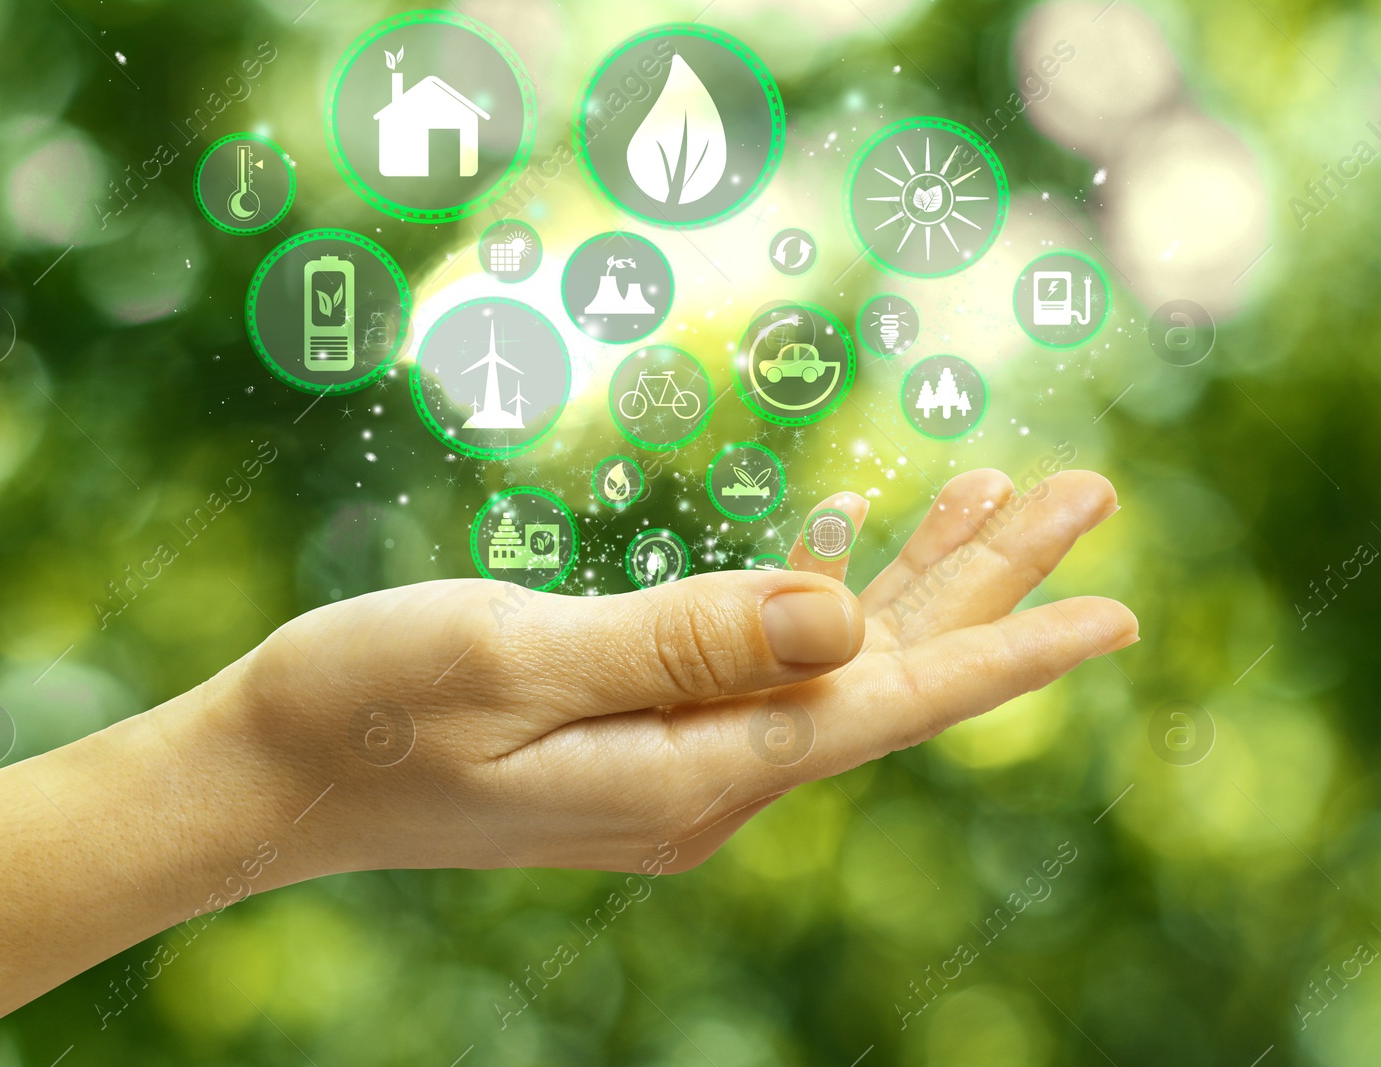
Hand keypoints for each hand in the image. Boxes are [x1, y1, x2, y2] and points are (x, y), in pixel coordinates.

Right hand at [212, 468, 1134, 884]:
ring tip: (984, 500)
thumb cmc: (369, 707)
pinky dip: (807, 602)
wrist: (268, 777)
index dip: (1002, 649)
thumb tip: (838, 617)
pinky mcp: (632, 743)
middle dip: (980, 586)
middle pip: (875, 678)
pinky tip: (828, 548)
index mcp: (687, 772)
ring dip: (903, 583)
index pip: (881, 704)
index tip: (1112, 609)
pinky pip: (756, 669)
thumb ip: (684, 639)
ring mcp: (668, 769)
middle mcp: (701, 784)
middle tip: (1079, 493)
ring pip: (823, 668)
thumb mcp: (517, 658)